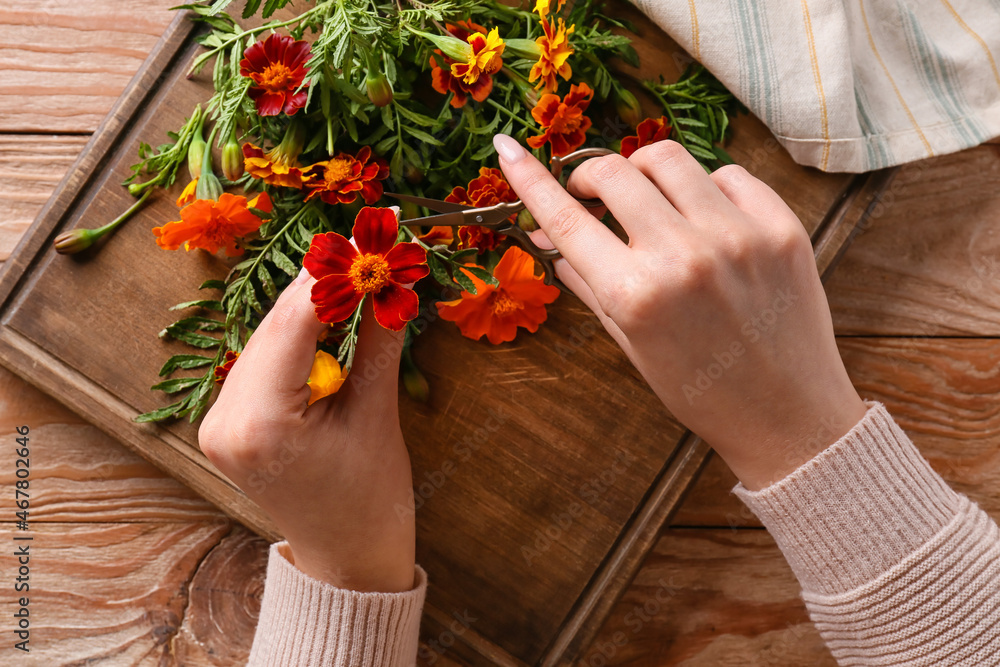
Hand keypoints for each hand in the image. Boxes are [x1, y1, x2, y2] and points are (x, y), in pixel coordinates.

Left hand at [198, 266, 415, 591]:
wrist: (347, 559)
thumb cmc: (370, 500)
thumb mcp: (377, 415)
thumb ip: (378, 342)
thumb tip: (388, 282)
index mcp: (260, 425)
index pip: (293, 324)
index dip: (330, 276)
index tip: (364, 242)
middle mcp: (225, 420)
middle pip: (273, 326)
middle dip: (320, 286)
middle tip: (362, 249)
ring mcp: (218, 422)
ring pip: (265, 338)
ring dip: (308, 307)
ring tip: (353, 278)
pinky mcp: (226, 422)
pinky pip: (261, 360)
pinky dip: (295, 335)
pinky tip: (327, 316)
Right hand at [493, 134, 866, 489]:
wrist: (786, 415)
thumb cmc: (698, 388)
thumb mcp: (630, 343)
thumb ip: (586, 282)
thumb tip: (545, 238)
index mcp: (636, 294)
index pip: (565, 218)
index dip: (528, 179)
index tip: (506, 149)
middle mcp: (684, 257)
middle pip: (612, 172)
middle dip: (588, 176)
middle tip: (589, 193)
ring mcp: (738, 236)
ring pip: (667, 158)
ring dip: (642, 171)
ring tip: (646, 199)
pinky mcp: (781, 227)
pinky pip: (728, 174)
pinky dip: (703, 187)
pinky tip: (701, 217)